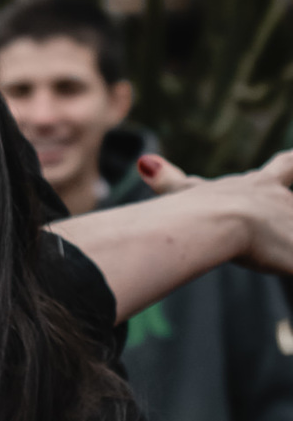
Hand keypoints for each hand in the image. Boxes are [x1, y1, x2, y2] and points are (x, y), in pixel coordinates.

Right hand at [142, 151, 292, 272]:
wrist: (218, 221)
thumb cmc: (197, 206)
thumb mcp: (184, 192)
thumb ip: (167, 179)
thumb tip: (144, 162)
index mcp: (260, 186)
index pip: (284, 168)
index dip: (290, 163)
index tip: (292, 157)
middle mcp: (282, 202)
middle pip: (292, 195)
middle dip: (292, 195)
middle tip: (291, 204)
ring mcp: (292, 226)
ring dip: (290, 235)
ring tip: (287, 244)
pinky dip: (292, 260)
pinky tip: (290, 262)